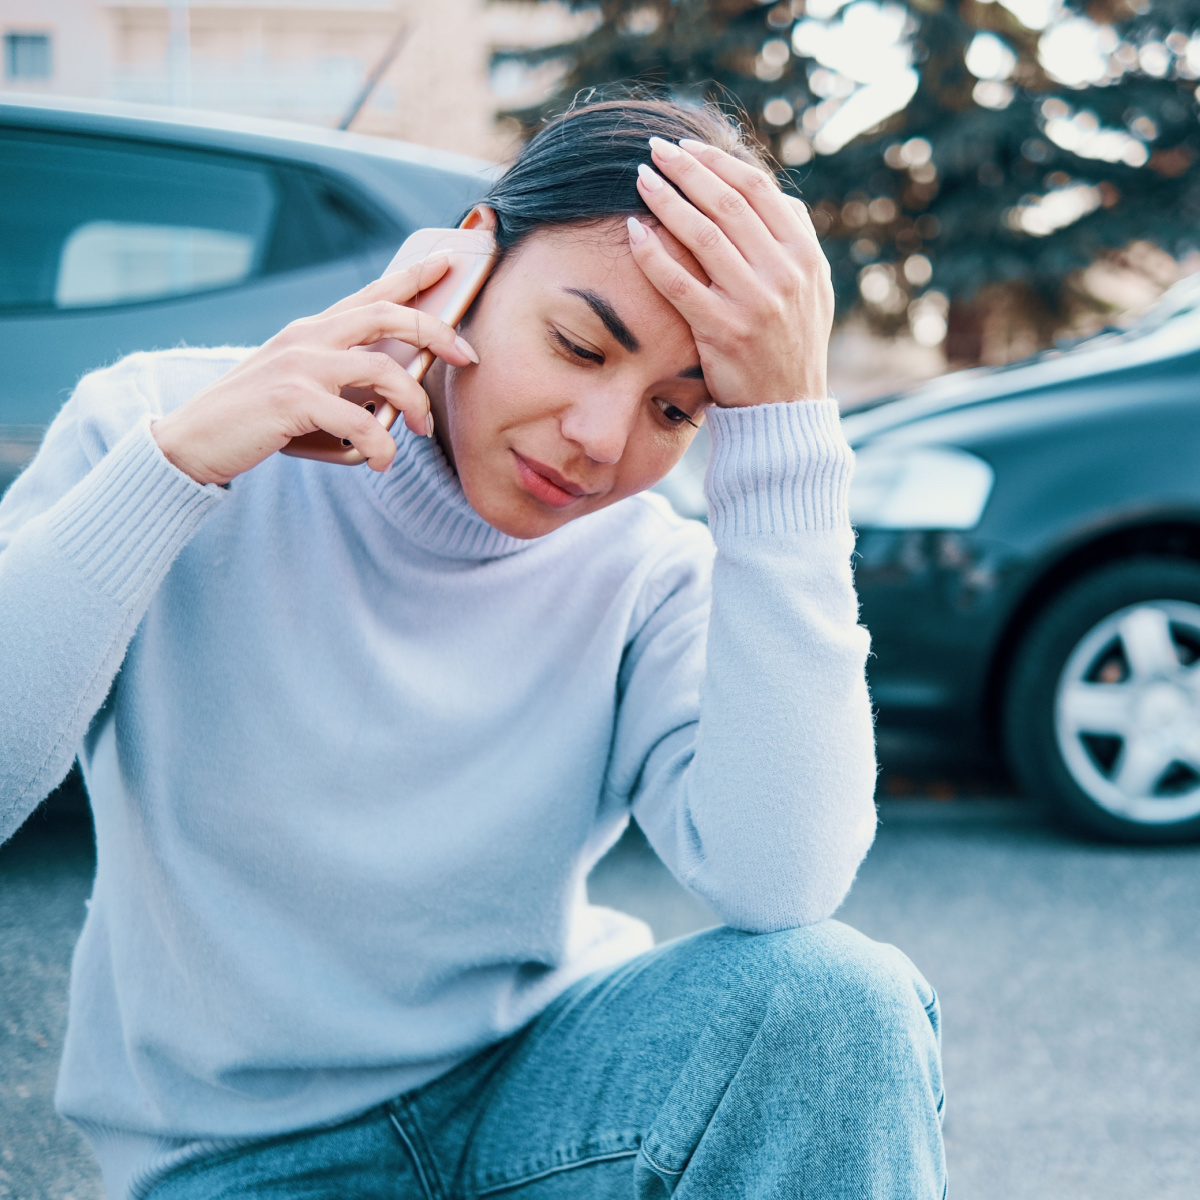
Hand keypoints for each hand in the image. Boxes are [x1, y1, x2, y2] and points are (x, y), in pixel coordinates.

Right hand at [152, 257, 478, 485]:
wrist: (191, 441)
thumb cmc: (255, 420)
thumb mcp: (301, 389)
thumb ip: (343, 384)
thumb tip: (396, 401)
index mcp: (311, 330)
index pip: (371, 293)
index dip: (413, 276)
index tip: (450, 262)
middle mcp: (307, 337)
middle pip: (387, 316)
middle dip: (436, 330)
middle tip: (467, 355)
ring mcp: (300, 365)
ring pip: (383, 369)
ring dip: (413, 403)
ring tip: (419, 430)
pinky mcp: (293, 400)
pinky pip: (360, 420)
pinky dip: (380, 445)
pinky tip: (381, 461)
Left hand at [626, 136, 832, 407]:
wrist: (786, 409)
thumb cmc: (791, 344)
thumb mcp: (812, 289)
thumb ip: (794, 241)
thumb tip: (774, 196)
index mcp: (803, 253)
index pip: (756, 190)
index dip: (717, 162)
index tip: (686, 147)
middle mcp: (782, 272)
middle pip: (726, 203)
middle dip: (686, 170)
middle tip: (653, 148)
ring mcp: (753, 301)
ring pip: (702, 235)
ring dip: (666, 200)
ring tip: (640, 179)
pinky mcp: (723, 331)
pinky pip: (679, 283)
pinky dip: (653, 254)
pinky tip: (633, 232)